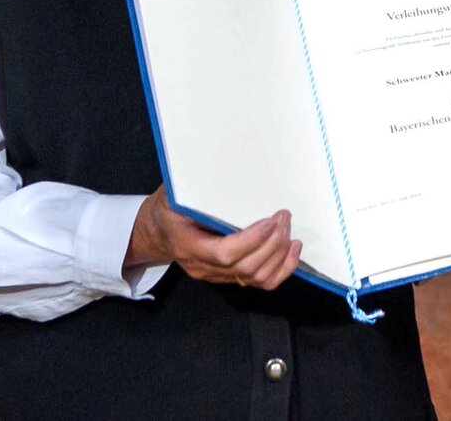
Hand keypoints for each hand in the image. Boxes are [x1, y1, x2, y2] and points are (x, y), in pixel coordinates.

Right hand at [126, 190, 300, 289]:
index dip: (251, 240)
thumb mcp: (175, 193)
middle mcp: (203, 267)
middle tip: (284, 217)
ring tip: (287, 229)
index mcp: (188, 245)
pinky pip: (260, 282)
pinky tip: (292, 249)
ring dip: (279, 254)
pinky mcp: (229, 277)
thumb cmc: (168, 208)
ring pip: (256, 278)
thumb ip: (197, 188)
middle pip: (245, 267)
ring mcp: (217, 276)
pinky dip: (282, 268)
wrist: (158, 232)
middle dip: (272, 243)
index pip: (223, 253)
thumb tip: (228, 166)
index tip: (270, 220)